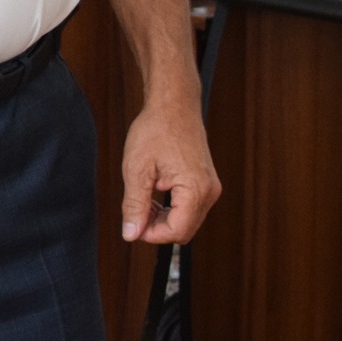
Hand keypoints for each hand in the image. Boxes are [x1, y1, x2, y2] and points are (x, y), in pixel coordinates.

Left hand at [120, 96, 220, 242]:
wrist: (174, 105)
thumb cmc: (155, 131)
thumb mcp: (136, 169)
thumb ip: (134, 205)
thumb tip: (130, 234)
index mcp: (196, 190)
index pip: (177, 231)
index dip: (151, 235)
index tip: (131, 225)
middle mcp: (209, 192)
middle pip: (184, 230)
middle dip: (157, 228)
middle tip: (133, 213)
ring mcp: (210, 188)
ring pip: (187, 221)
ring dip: (162, 219)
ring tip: (141, 201)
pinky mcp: (206, 183)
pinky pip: (190, 208)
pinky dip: (170, 209)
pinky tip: (152, 196)